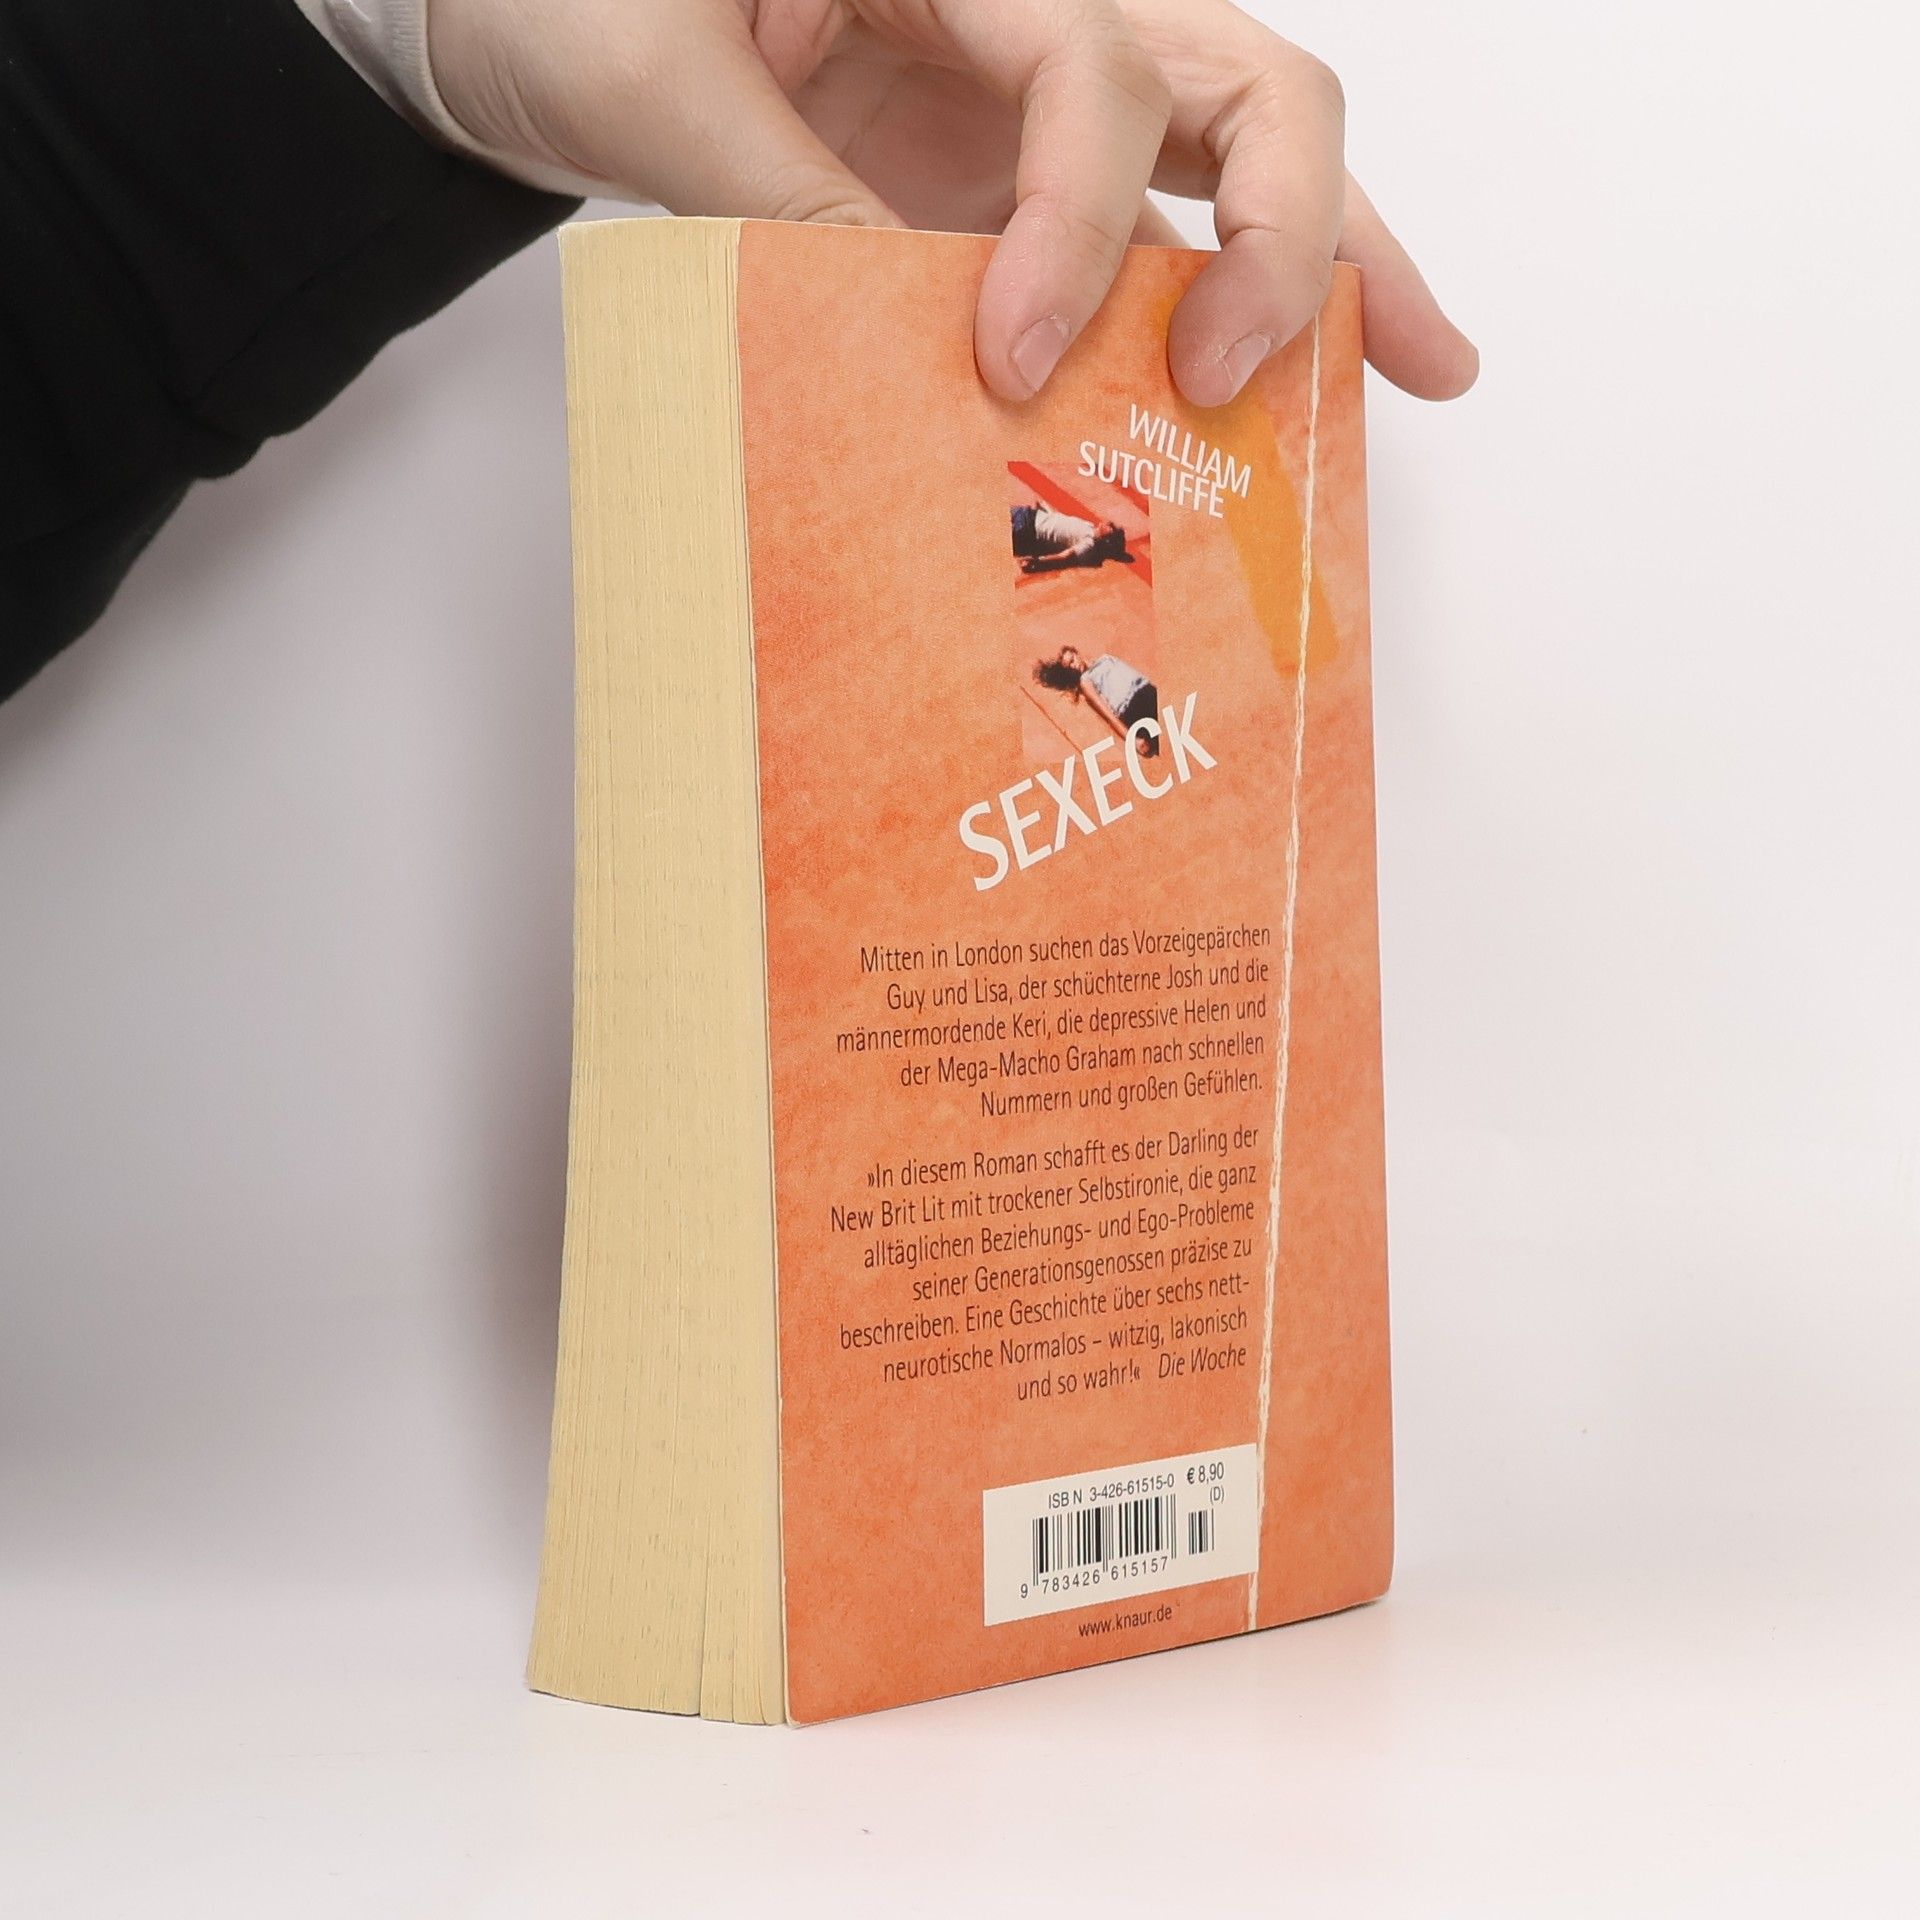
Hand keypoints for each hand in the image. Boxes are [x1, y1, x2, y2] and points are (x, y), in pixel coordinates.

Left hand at [428, 0, 1476, 406]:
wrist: (527, 5)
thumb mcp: (651, 84)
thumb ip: (785, 198)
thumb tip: (934, 354)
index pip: (1092, 63)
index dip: (1080, 216)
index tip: (1012, 349)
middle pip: (1234, 73)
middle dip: (1278, 226)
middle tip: (1234, 371)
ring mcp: (1033, 91)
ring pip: (1242, 138)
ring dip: (1338, 255)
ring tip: (1423, 364)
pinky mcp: (1015, 172)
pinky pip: (1168, 219)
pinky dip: (1255, 286)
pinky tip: (1341, 355)